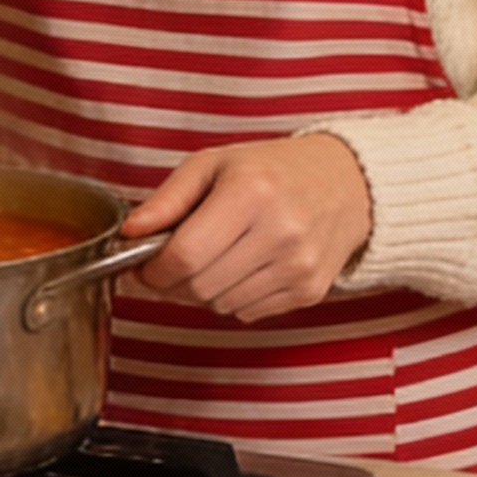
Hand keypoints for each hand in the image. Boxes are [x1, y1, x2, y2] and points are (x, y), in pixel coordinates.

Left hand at [121, 134, 372, 322]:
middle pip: (199, 287)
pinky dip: (234, 296)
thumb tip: (128, 234)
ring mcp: (299, 265)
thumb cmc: (273, 170)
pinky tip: (247, 265)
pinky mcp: (310, 290)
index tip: (144, 264)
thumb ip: (166, 199)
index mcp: (251, 192)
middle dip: (173, 282)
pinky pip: (247, 312)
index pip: (184, 256)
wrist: (347, 183)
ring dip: (204, 290)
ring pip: (220, 305)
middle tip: (174, 263)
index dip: (152, 269)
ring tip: (217, 257)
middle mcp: (281, 231)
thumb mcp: (214, 164)